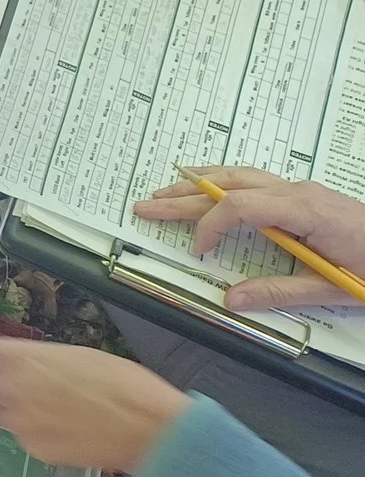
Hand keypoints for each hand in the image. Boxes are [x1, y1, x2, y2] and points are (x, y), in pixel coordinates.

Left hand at [0, 338, 187, 473]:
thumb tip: (26, 368)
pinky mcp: (35, 450)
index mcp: (20, 357)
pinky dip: (38, 436)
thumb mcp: (75, 356)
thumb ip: (38, 362)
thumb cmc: (122, 384)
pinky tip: (67, 432)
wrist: (150, 427)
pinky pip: (26, 440)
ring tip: (55, 413)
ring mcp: (20, 423)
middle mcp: (10, 389)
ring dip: (17, 413)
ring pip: (3, 416)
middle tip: (13, 391)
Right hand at [135, 167, 364, 309]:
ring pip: (241, 176)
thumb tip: (231, 300)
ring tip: (166, 190)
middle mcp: (300, 192)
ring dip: (200, 183)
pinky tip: (212, 187)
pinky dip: (224, 183)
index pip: (240, 207)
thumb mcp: (331, 290)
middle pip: (231, 185)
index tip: (198, 251)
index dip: (210, 226)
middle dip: (185, 195)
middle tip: (146, 205)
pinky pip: (256, 181)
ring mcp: (304, 190)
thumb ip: (279, 293)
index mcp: (304, 210)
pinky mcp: (308, 196)